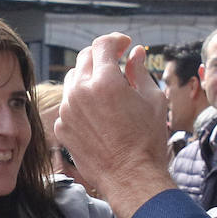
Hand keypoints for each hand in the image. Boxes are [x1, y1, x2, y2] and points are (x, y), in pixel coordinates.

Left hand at [57, 34, 175, 217]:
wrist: (131, 177)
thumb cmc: (147, 141)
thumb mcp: (153, 100)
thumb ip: (140, 72)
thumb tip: (135, 54)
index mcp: (105, 81)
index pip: (103, 44)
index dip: (116, 40)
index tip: (126, 45)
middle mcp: (80, 92)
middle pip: (85, 58)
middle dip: (102, 56)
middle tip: (118, 62)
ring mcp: (68, 110)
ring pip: (73, 80)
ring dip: (90, 77)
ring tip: (108, 89)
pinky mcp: (63, 127)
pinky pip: (69, 104)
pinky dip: (82, 102)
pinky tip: (99, 113)